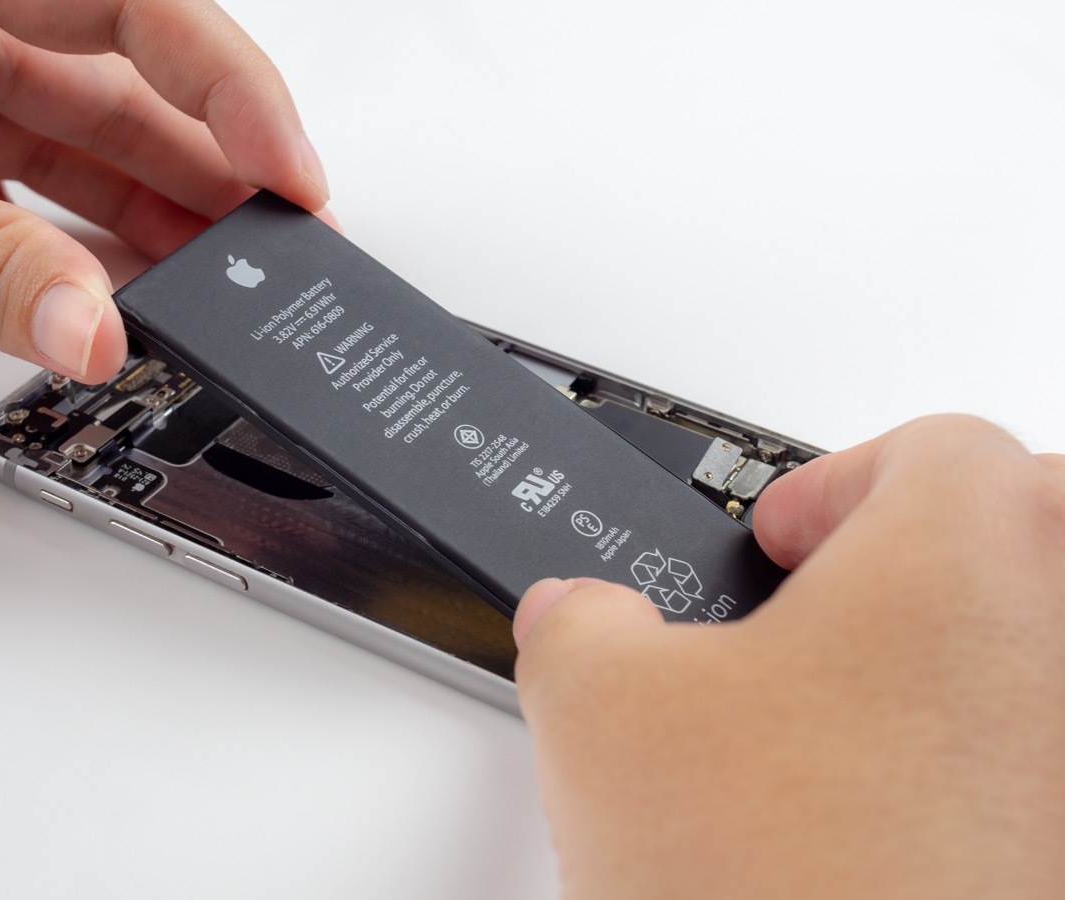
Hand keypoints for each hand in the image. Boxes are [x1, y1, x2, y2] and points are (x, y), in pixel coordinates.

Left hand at [0, 0, 329, 382]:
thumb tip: (90, 332)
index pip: (141, 9)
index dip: (238, 93)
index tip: (295, 179)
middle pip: (132, 86)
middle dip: (215, 177)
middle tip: (282, 258)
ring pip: (86, 139)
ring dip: (156, 217)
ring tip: (223, 288)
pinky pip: (32, 172)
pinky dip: (76, 235)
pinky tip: (119, 284)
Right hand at [515, 415, 1064, 897]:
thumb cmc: (792, 893)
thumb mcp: (606, 713)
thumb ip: (578, 620)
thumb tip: (574, 617)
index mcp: (968, 554)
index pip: (925, 445)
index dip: (828, 483)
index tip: (779, 544)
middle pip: (1025, 523)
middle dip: (920, 555)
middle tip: (835, 616)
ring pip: (1046, 646)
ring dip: (965, 661)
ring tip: (852, 731)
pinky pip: (1043, 764)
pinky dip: (995, 770)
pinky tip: (893, 828)